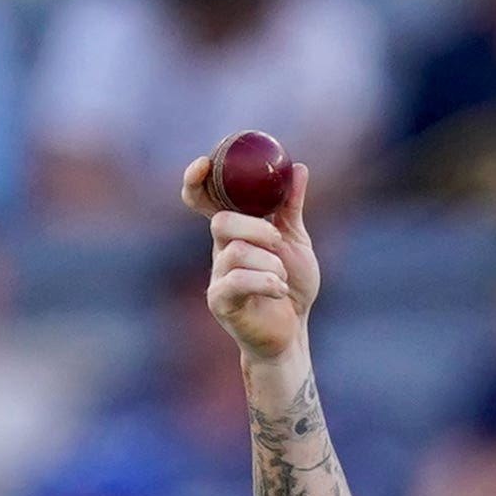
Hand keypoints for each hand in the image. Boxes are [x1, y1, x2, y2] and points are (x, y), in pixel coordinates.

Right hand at [182, 156, 320, 362]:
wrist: (294, 332)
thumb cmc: (292, 288)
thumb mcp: (295, 241)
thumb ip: (291, 207)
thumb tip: (299, 168)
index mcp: (235, 232)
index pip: (204, 200)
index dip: (196, 181)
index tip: (204, 163)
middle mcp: (221, 251)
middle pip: (221, 222)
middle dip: (255, 229)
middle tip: (277, 242)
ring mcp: (218, 276)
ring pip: (234, 253)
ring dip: (269, 263)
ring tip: (282, 277)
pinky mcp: (221, 302)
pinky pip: (236, 282)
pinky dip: (265, 282)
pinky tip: (279, 289)